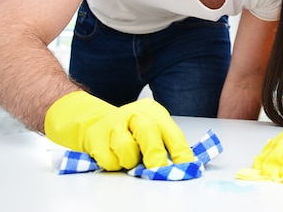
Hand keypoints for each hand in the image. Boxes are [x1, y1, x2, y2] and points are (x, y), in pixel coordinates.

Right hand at [45, 91, 194, 170]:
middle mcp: (134, 114)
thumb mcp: (153, 130)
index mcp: (154, 112)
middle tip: (158, 169)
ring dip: (130, 160)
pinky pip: (109, 160)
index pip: (172, 133)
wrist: (96, 121)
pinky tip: (113, 155)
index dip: (181, 152)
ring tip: (130, 158)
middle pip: (148, 132)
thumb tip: (181, 166)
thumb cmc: (131, 130)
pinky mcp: (96, 137)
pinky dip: (114, 164)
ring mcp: (113, 124)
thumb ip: (165, 144)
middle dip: (155, 155)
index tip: (186, 168)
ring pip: (127, 148)